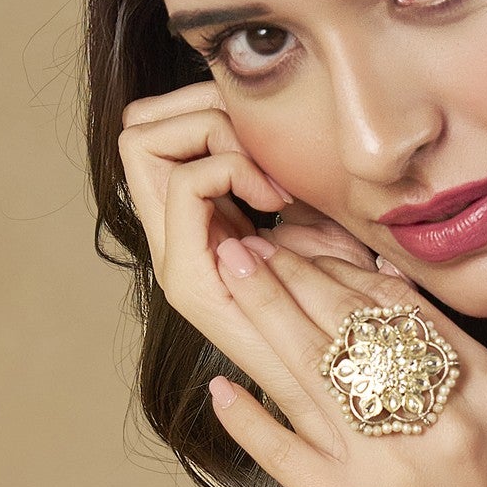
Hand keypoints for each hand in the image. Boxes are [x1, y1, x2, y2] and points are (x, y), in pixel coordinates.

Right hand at [117, 80, 381, 383]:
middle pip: (135, 127)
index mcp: (196, 222)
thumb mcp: (322, 222)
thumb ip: (291, 176)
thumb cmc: (351, 303)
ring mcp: (173, 259)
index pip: (153, 127)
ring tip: (270, 177)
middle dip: (199, 106)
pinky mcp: (188, 281)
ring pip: (140, 142)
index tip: (267, 138)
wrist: (349, 382)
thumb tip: (282, 120)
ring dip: (213, 134)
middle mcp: (172, 237)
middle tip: (261, 144)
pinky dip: (231, 169)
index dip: (203, 104)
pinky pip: (186, 185)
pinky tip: (277, 201)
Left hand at [202, 233, 486, 486]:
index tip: (294, 241)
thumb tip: (389, 295)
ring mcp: (399, 465)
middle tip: (241, 241)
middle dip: (288, 273)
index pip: (401, 306)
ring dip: (260, 315)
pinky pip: (287, 450)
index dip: (337, 266)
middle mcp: (447, 418)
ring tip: (222, 279)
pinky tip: (219, 390)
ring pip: (315, 368)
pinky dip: (248, 418)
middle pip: (352, 323)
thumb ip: (451, 373)